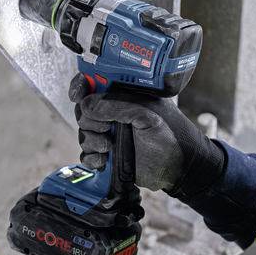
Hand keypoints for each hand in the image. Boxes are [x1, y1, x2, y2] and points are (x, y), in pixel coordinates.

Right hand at [69, 74, 224, 193]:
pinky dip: (91, 158)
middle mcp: (114, 115)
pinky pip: (86, 155)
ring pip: (83, 133)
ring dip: (91, 141)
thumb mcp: (147, 116)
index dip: (81, 87)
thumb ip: (116, 106)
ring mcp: (110, 135)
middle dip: (89, 121)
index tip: (77, 95)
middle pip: (83, 111)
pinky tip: (103, 161)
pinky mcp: (107, 156)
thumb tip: (86, 105)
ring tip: (108, 148)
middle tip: (106, 129)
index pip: (95, 85)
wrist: (179, 169)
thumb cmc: (171, 137)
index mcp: (124, 98)